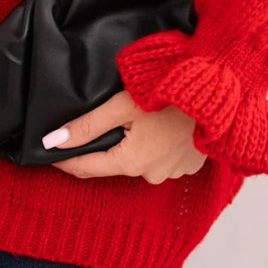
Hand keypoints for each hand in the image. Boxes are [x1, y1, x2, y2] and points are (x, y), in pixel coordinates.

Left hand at [44, 90, 206, 183]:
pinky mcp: (190, 164)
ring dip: (134, 144)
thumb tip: (51, 142)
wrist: (217, 93)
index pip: (85, 167)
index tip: (50, 150)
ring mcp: (173, 172)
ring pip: (140, 160)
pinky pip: (164, 158)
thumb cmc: (169, 95)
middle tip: (100, 122)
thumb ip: (86, 126)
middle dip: (104, 146)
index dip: (64, 158)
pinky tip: (161, 125)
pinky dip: (158, 144)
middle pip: (114, 162)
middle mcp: (150, 174)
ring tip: (137, 119)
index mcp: (129, 162)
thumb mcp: (120, 105)